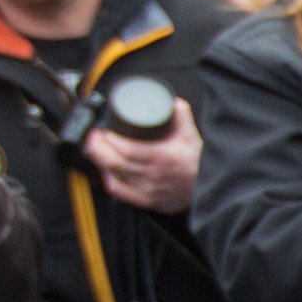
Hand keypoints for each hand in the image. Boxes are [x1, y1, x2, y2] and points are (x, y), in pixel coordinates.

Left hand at [83, 97, 202, 213]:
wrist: (209, 189)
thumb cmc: (199, 163)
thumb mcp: (193, 136)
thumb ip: (181, 115)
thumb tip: (170, 100)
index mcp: (163, 157)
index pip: (129, 149)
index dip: (111, 139)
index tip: (105, 129)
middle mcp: (153, 175)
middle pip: (115, 162)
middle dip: (98, 147)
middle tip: (93, 135)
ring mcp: (147, 190)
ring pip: (113, 175)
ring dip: (99, 161)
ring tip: (95, 148)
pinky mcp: (145, 200)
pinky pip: (119, 191)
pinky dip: (108, 179)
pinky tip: (106, 170)